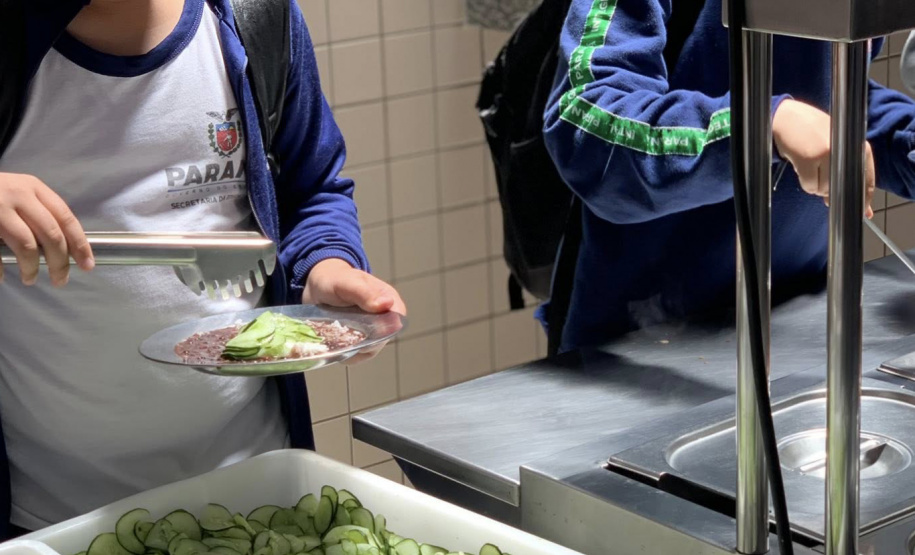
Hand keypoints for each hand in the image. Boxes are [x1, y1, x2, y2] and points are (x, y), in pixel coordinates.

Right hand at [0, 172, 93, 285]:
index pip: (66, 218)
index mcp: (33, 187)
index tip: (87, 265)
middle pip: (51, 235)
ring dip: (32, 268)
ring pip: (26, 246)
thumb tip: (68, 247)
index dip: (80, 244)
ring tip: (30, 279)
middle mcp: (17, 195)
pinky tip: (2, 276)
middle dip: (60, 262)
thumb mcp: (18, 193)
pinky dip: (0, 269)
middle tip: (60, 280)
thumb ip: (40, 212)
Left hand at [302, 258, 405, 363]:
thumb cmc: (336, 279)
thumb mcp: (348, 283)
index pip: (395, 323)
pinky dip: (346, 353)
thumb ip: (365, 293)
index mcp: (390, 300)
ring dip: (352, 349)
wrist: (319, 286)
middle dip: (362, 342)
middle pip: (381, 340)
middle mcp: (385, 318)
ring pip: (369, 350)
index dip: (382, 332)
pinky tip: (334, 344)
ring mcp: (373, 331)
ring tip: (334, 339)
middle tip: (341, 335)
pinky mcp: (361, 341)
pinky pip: (358, 355)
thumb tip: (387, 304)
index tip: (362, 334)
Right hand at [773, 99, 875, 218]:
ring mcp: (827, 154)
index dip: (863, 199)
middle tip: (819, 177)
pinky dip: (805, 182)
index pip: (866, 180)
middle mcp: (844, 150)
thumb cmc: (813, 132)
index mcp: (857, 146)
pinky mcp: (809, 159)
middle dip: (831, 192)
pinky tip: (801, 166)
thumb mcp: (837, 147)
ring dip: (815, 185)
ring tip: (809, 166)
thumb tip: (859, 206)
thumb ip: (846, 171)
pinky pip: (809, 185)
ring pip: (824, 189)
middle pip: (842, 188)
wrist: (788, 117)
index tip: (862, 211)